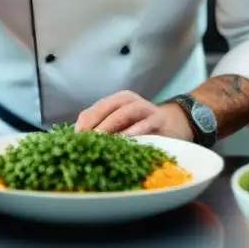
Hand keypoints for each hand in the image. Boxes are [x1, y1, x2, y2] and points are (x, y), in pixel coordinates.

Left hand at [74, 90, 193, 139]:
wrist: (176, 124)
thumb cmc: (142, 127)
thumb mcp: (121, 126)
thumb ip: (103, 131)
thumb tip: (78, 147)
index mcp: (116, 101)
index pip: (93, 110)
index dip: (82, 125)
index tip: (72, 142)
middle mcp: (129, 100)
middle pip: (106, 108)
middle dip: (93, 124)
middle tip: (83, 142)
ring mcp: (145, 108)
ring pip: (125, 112)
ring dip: (111, 125)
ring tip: (100, 140)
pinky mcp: (159, 119)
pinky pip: (146, 123)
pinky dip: (135, 131)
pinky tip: (126, 140)